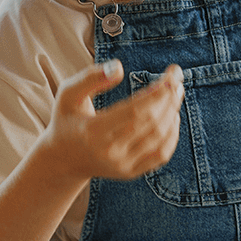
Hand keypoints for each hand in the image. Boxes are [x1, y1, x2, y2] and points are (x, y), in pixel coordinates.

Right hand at [37, 59, 183, 183]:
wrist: (63, 160)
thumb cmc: (67, 120)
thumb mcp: (68, 95)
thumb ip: (90, 78)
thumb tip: (119, 67)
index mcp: (93, 132)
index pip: (136, 112)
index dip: (157, 94)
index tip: (170, 76)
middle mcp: (110, 152)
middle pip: (151, 124)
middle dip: (169, 100)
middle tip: (177, 79)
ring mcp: (123, 166)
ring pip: (159, 139)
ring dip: (172, 114)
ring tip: (175, 94)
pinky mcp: (131, 173)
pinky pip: (161, 155)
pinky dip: (172, 135)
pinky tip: (172, 116)